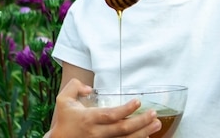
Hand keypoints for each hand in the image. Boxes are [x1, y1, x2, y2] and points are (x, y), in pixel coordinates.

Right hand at [47, 78, 161, 137]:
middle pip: (123, 129)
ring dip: (143, 133)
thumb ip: (75, 86)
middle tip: (154, 114)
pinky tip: (146, 136)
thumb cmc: (64, 120)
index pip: (110, 115)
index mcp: (88, 118)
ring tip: (156, 125)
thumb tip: (89, 88)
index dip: (126, 109)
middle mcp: (97, 132)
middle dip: (141, 122)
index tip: (138, 102)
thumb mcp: (63, 99)